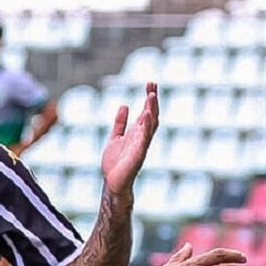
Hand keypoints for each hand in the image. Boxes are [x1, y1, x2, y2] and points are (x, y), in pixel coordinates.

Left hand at [101, 81, 158, 196]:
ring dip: (151, 109)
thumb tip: (124, 105)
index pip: (146, 112)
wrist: (112, 182)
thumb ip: (119, 123)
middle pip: (151, 115)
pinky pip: (144, 138)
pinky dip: (146, 126)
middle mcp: (142, 137)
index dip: (149, 98)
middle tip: (152, 84)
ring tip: (151, 95)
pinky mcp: (138, 154)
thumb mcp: (115, 137)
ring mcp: (142, 145)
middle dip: (152, 100)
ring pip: (150, 124)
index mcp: (137, 133)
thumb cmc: (115, 163)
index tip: (150, 83)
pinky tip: (146, 115)